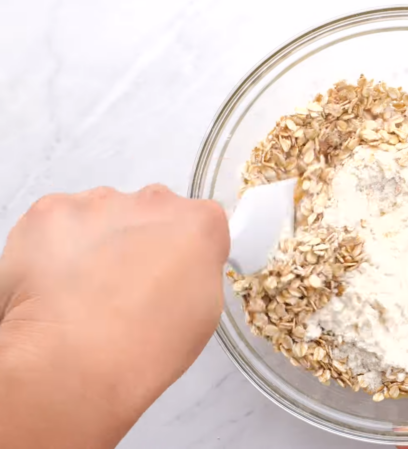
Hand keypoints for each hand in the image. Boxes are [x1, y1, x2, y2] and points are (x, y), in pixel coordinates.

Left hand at [0, 185, 228, 448]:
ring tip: (79, 290)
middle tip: (123, 286)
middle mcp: (154, 201)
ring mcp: (99, 202)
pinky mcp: (49, 211)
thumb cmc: (147, 348)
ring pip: (99, 213)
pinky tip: (51, 283)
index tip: (169, 277)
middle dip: (138, 239)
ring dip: (94, 240)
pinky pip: (55, 221)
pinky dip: (51, 246)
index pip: (199, 223)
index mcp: (199, 224)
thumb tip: (175, 267)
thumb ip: (195, 271)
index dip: (182, 252)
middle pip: (148, 211)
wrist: (74, 360)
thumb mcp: (203, 312)